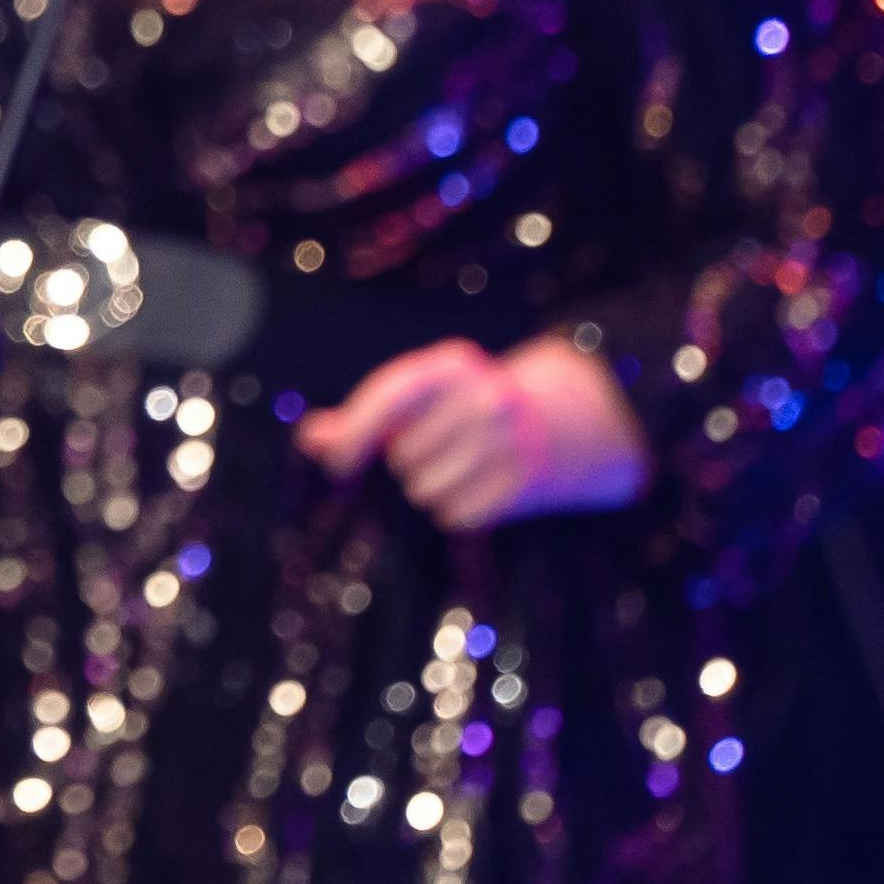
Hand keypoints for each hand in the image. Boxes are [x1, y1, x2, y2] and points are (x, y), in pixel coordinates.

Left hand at [293, 335, 646, 529]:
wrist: (572, 416)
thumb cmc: (471, 407)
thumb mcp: (425, 396)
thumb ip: (364, 416)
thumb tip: (311, 437)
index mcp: (451, 367)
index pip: (390, 397)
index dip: (356, 432)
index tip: (337, 461)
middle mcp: (483, 397)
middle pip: (403, 456)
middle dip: (409, 460)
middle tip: (439, 448)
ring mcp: (509, 440)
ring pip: (427, 491)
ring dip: (432, 489)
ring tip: (461, 467)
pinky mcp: (524, 481)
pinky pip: (458, 516)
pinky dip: (459, 510)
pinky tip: (480, 488)